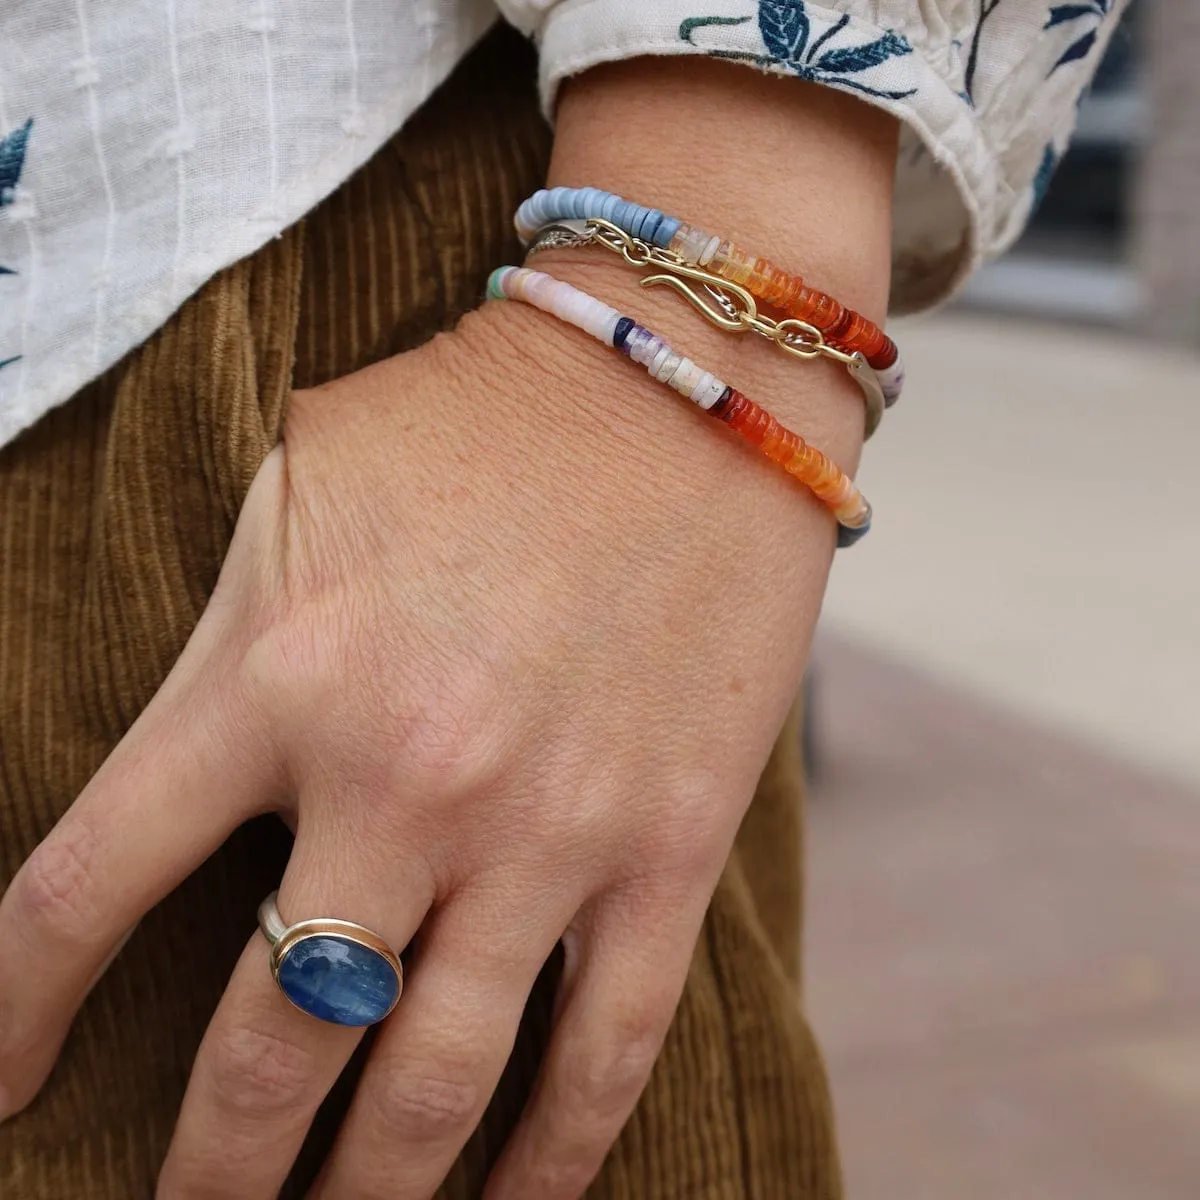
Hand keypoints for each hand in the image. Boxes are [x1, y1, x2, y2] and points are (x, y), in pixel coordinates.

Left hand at [0, 285, 845, 1197]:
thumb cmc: (476, 421)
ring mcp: (546, 829)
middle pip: (262, 1044)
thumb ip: (211, 631)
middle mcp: (400, 776)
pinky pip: (601, 1054)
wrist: (681, 386)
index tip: (0, 1092)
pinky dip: (547, 1162)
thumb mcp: (293, 483)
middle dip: (203, 1171)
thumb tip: (154, 765)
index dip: (12, 1015)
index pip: (83, 892)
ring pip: (425, 1089)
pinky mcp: (669, 846)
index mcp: (276, 672)